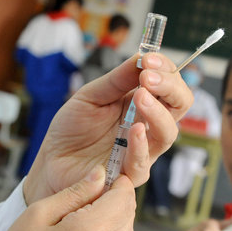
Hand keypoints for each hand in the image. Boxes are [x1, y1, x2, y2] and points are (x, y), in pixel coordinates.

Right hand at [0, 166, 135, 230]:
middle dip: (113, 199)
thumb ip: (75, 191)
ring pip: (128, 230)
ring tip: (80, 221)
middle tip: (85, 198)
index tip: (101, 176)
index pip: (123, 195)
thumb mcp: (38, 214)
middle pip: (129, 211)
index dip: (116, 181)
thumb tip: (100, 174)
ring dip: (113, 218)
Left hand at [24, 53, 192, 203]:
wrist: (52, 158)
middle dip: (169, 87)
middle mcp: (148, 125)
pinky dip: (140, 145)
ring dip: (157, 112)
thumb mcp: (91, 95)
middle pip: (179, 105)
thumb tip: (142, 56)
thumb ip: (117, 80)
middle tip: (149, 77)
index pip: (170, 84)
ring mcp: (142, 150)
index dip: (166, 70)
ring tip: (141, 96)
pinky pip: (142, 162)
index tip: (148, 59)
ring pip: (167, 133)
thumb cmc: (73, 127)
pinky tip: (135, 130)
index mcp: (142, 102)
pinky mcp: (128, 174)